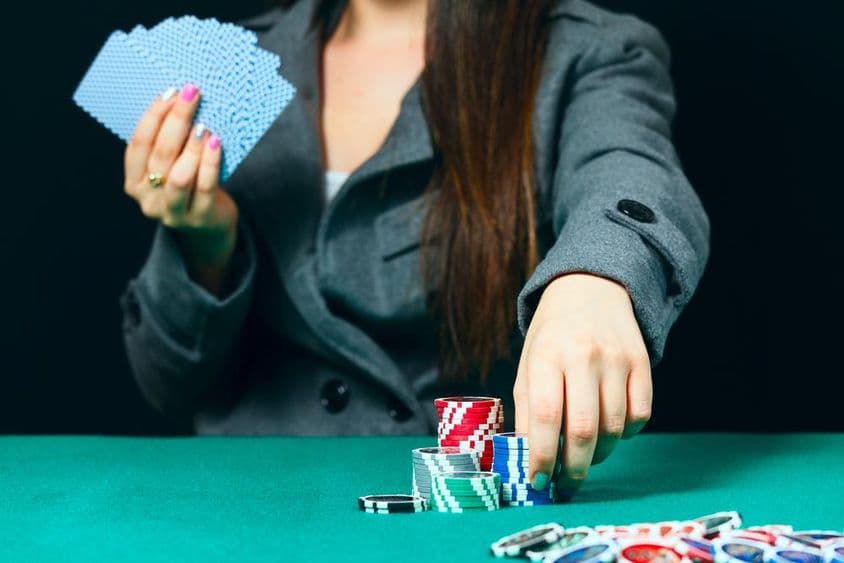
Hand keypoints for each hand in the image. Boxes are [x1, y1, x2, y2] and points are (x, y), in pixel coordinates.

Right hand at [123, 83, 238, 294]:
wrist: (209, 227)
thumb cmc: (190, 187)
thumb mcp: (172, 167)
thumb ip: (171, 144)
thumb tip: (184, 99)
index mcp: (134, 182)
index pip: (138, 144)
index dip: (153, 116)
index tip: (170, 92)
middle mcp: (148, 200)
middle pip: (160, 154)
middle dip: (176, 120)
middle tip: (192, 94)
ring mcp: (173, 212)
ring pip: (179, 174)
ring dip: (192, 146)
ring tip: (204, 124)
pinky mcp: (199, 218)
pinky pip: (204, 186)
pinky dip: (210, 162)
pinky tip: (216, 143)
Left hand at [513, 272, 652, 499]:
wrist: (591, 288)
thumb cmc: (552, 335)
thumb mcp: (529, 362)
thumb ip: (527, 408)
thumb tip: (528, 458)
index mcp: (546, 354)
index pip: (544, 415)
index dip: (541, 455)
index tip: (538, 481)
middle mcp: (583, 355)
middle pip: (583, 429)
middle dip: (573, 468)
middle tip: (565, 485)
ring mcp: (616, 358)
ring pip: (614, 428)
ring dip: (599, 455)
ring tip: (585, 457)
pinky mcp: (642, 363)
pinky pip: (640, 416)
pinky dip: (626, 434)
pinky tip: (610, 431)